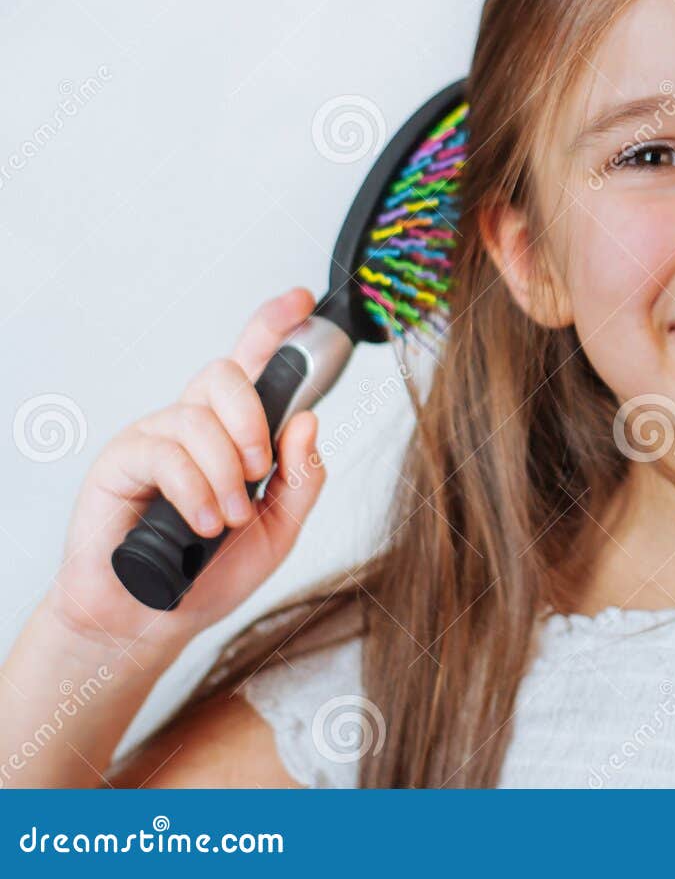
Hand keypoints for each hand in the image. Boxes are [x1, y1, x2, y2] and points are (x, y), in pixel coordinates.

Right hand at [45, 288, 327, 658]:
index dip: (272, 326)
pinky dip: (194, 490)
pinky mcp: (122, 461)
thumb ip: (302, 477)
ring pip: (200, 419)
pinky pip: (166, 452)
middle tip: (259, 474)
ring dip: (226, 474)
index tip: (299, 300)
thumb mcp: (280, 528)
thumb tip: (308, 421)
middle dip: (254, 423)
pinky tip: (203, 524)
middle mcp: (194, 424)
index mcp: (235, 432)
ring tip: (226, 520)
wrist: (154, 619)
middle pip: (226, 375)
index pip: (253, 364)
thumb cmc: (213, 572)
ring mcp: (155, 438)